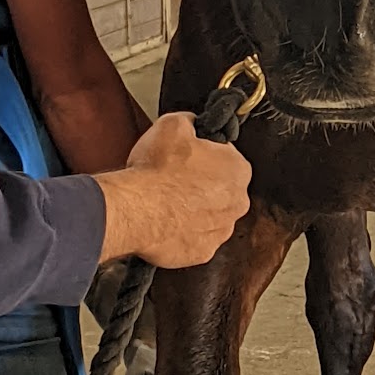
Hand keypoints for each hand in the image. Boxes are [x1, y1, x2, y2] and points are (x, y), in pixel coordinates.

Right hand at [95, 113, 250, 267]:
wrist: (136, 211)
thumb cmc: (157, 170)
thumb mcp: (172, 124)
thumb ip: (191, 121)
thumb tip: (193, 123)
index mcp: (238, 169)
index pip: (226, 156)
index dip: (204, 154)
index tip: (188, 156)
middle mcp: (237, 203)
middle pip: (221, 189)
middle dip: (202, 184)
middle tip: (175, 178)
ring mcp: (221, 231)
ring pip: (210, 216)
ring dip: (193, 209)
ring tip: (167, 201)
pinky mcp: (203, 252)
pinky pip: (195, 239)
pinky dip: (183, 232)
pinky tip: (166, 221)